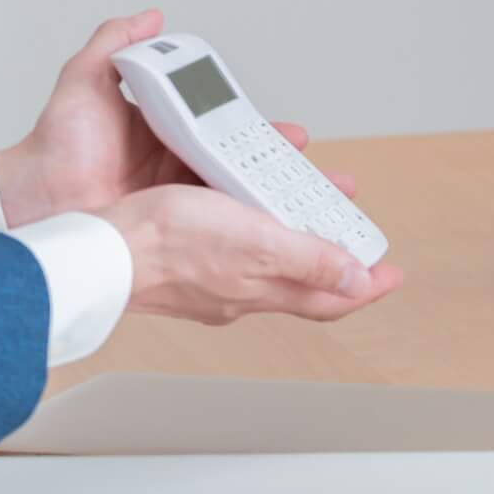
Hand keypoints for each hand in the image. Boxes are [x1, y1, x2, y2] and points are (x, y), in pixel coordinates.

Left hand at [0, 10, 355, 225]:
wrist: (31, 195)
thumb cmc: (54, 144)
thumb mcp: (87, 78)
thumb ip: (117, 42)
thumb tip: (149, 16)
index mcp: (168, 132)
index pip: (230, 130)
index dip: (266, 135)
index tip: (297, 137)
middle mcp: (177, 169)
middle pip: (246, 171)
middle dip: (291, 178)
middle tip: (331, 183)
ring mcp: (174, 203)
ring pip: (240, 205)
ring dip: (282, 209)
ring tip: (321, 216)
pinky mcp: (166, 230)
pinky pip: (215, 231)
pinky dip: (250, 237)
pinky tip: (280, 242)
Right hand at [96, 185, 404, 324]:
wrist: (102, 249)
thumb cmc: (168, 245)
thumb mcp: (254, 244)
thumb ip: (308, 262)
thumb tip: (356, 281)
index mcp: (263, 288)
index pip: (329, 298)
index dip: (365, 287)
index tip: (391, 273)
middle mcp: (240, 289)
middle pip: (304, 275)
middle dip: (332, 247)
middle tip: (351, 221)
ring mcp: (211, 276)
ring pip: (268, 255)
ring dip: (292, 226)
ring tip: (302, 194)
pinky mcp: (184, 256)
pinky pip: (234, 241)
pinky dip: (250, 220)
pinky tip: (241, 199)